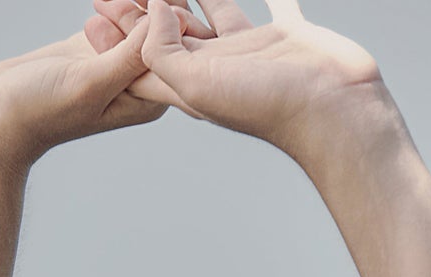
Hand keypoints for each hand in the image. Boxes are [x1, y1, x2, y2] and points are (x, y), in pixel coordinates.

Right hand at [0, 19, 168, 167]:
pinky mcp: (94, 47)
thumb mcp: (91, 82)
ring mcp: (116, 63)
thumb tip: (169, 22)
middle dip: (156, 2)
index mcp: (148, 98)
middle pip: (160, 31)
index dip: (174, 14)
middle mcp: (138, 82)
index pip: (174, 49)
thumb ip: (129, 56)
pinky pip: (115, 14)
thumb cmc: (41, 110)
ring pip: (138, 18)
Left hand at [84, 0, 387, 160]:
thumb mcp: (197, 85)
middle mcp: (223, 68)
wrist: (334, 112)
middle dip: (149, 9)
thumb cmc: (269, 107)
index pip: (146, 58)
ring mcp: (256, 52)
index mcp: (196, 85)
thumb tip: (153, 8)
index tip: (96, 5)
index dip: (118, 35)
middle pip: (176, 34)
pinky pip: (276, 4)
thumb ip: (164, 50)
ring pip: (218, 13)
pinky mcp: (290, 36)